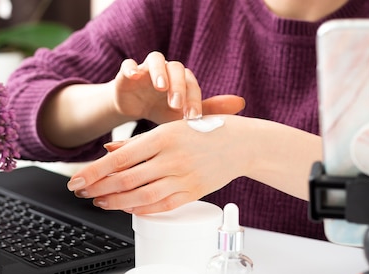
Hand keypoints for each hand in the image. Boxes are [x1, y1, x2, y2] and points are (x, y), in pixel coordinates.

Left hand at [67, 115, 248, 213]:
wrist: (241, 144)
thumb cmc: (204, 132)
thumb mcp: (170, 128)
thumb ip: (138, 141)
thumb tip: (108, 150)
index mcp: (163, 137)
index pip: (120, 158)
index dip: (94, 171)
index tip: (76, 180)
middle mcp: (172, 158)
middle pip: (126, 179)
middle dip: (98, 188)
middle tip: (81, 192)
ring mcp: (183, 178)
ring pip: (141, 196)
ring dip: (116, 202)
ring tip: (100, 202)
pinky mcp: (192, 193)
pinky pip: (162, 206)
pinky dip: (141, 209)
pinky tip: (127, 208)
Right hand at [113, 52, 243, 123]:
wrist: (135, 108)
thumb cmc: (163, 110)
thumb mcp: (183, 114)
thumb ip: (209, 109)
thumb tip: (242, 103)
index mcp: (182, 80)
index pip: (192, 85)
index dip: (193, 99)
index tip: (192, 117)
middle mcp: (167, 70)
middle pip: (176, 69)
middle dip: (178, 86)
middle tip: (177, 105)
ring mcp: (146, 70)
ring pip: (155, 60)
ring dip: (159, 72)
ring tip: (160, 87)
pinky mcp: (126, 73)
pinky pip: (128, 65)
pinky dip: (131, 68)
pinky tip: (134, 76)